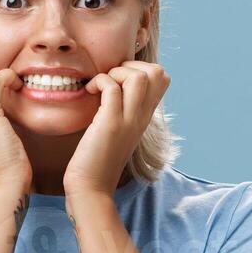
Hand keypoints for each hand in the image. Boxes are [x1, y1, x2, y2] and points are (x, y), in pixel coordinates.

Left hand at [64, 61, 169, 197]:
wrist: (91, 188)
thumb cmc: (97, 161)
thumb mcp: (117, 132)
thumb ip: (121, 112)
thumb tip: (110, 90)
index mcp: (145, 117)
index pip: (162, 78)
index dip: (140, 67)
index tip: (118, 78)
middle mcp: (142, 116)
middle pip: (157, 72)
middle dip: (131, 64)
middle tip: (110, 78)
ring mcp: (129, 120)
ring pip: (139, 76)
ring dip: (116, 72)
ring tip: (100, 85)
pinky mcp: (111, 123)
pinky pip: (112, 87)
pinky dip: (99, 81)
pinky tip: (89, 92)